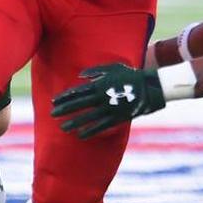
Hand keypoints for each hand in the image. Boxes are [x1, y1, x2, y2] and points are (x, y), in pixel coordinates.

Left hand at [50, 63, 165, 138]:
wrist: (150, 87)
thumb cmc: (130, 75)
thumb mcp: (113, 68)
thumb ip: (96, 71)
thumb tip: (80, 75)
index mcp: (100, 84)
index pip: (78, 91)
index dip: (65, 97)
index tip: (54, 101)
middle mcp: (102, 97)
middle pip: (79, 104)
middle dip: (65, 109)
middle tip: (52, 114)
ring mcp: (109, 108)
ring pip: (87, 117)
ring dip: (74, 122)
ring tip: (62, 127)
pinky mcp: (117, 118)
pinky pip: (101, 126)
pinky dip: (90, 130)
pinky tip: (80, 135)